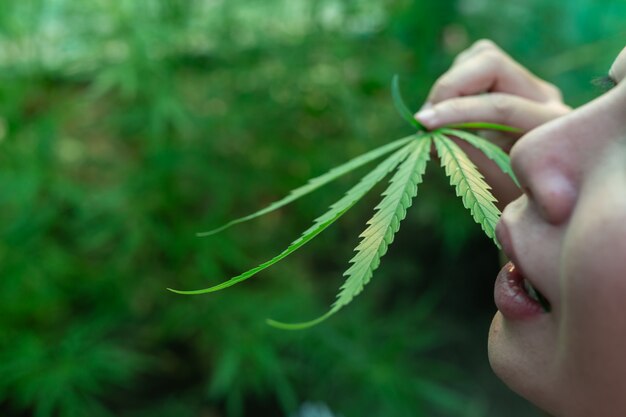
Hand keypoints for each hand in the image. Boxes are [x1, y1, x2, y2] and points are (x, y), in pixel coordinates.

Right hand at [415, 39, 570, 206]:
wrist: (537, 198)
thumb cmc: (514, 200)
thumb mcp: (490, 185)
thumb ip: (462, 153)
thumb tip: (427, 129)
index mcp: (549, 125)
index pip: (499, 104)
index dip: (455, 112)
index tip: (422, 124)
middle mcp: (544, 97)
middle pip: (490, 61)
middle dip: (449, 86)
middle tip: (426, 120)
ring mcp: (528, 86)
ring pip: (480, 57)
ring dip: (449, 85)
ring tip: (434, 120)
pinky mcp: (509, 84)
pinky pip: (474, 68)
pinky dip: (452, 88)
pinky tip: (444, 116)